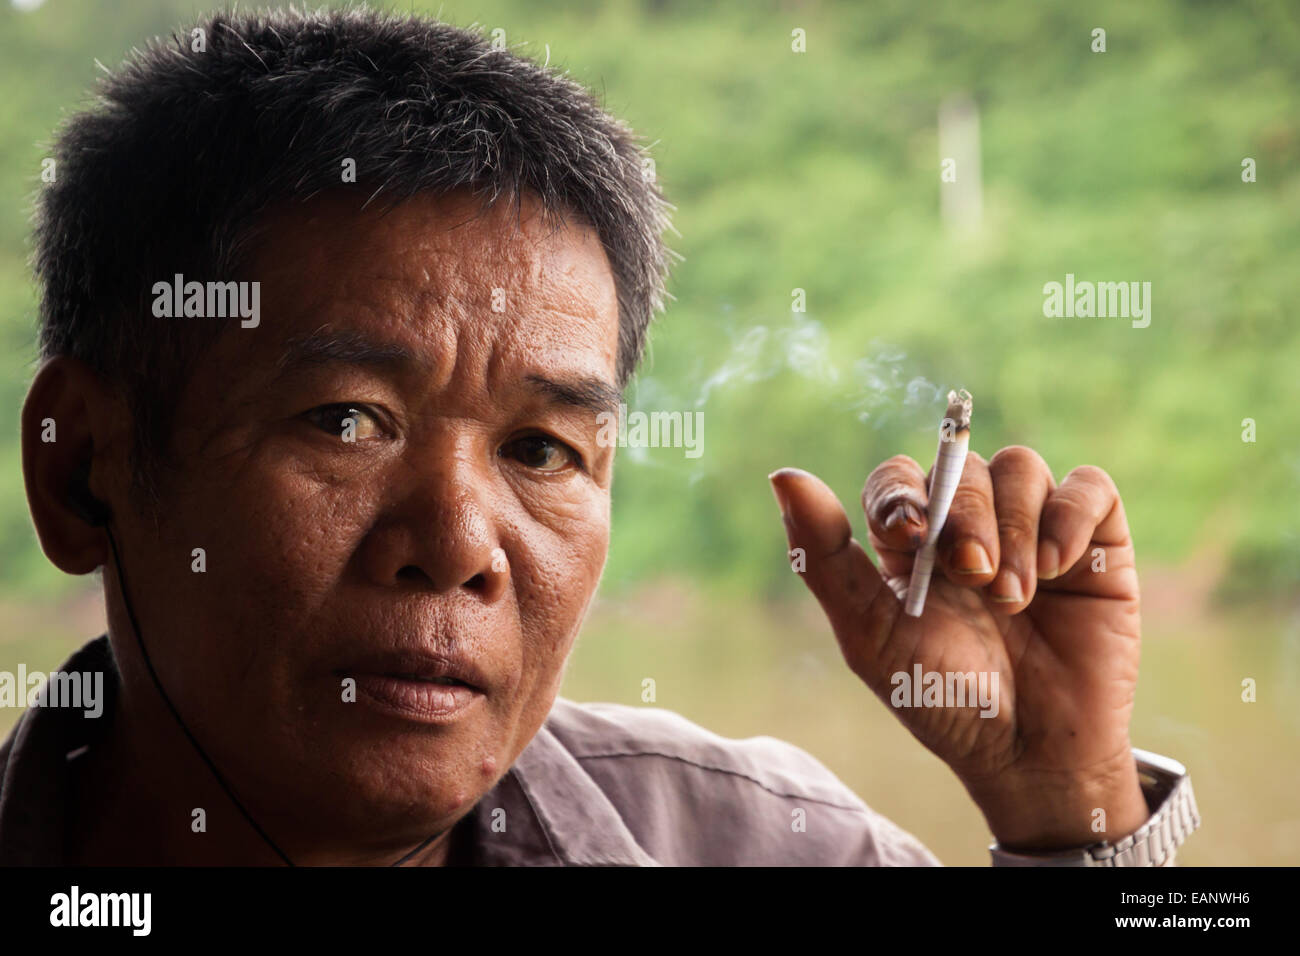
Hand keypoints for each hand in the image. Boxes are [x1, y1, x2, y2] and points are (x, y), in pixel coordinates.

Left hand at [769, 446, 1147, 851]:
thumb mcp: (870, 634)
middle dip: (964, 516)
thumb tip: (782, 475)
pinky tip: (1059, 567)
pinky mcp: (1092, 542)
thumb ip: (825, 556)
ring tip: (1013, 596)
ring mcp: (1031, 527)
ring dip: (1015, 526)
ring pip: (1020, 467)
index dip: (902, 494)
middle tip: (971, 577)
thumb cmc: (941, 697)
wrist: (1028, 752)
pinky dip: (1070, 516)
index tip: (909, 534)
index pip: (898, 477)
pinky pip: (1088, 486)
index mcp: (910, 541)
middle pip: (960, 466)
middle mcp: (969, 523)